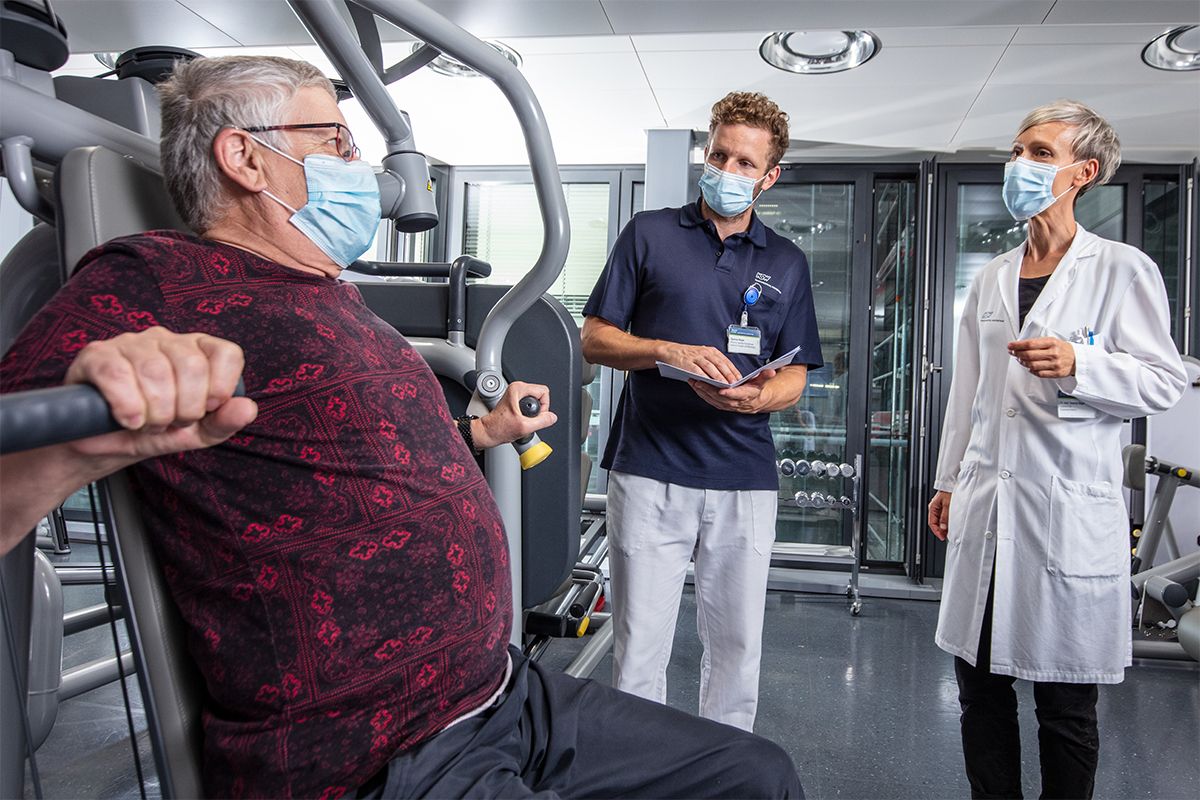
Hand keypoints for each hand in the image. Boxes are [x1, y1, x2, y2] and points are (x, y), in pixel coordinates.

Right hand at [63, 327, 256, 464]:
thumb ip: (225, 421)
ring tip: (147, 424)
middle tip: (169, 423)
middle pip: (191, 365)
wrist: (105, 446)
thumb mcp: (197, 433)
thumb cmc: (155, 431)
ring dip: (155, 412)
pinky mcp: (96, 355)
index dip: (220, 388)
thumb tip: (247, 408)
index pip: (226, 353)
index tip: (205, 411)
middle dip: (184, 408)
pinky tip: (129, 420)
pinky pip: (117, 374)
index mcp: (197, 351)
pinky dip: (127, 406)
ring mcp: (130, 343)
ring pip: (155, 370)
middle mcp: (166, 340)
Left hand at [475, 381, 557, 448]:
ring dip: (533, 412)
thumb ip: (542, 421)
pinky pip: (530, 404)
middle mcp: (516, 389)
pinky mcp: (515, 400)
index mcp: (518, 389)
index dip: (544, 406)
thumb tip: (552, 417)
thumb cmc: (499, 428)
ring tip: (524, 419)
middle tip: (529, 419)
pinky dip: (529, 413)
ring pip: (536, 400)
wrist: (488, 432)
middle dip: (538, 409)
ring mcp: (516, 394)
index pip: (544, 392)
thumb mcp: (524, 427)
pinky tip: (522, 419)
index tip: (536, 416)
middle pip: (540, 395)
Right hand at [658, 342, 740, 384]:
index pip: (726, 361)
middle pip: (720, 364)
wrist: (671, 352)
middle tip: (735, 383)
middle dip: (728, 374)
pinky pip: (697, 370)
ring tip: (724, 384)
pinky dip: (704, 376)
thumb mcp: (704, 357)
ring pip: (710, 367)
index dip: (733, 370)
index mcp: (712, 351)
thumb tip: (726, 377)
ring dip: (718, 376)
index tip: (740, 378)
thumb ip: (714, 365)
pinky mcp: (688, 362)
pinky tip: (709, 382)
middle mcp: (705, 353)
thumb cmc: (688, 356)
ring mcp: (696, 357)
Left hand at [689, 368, 775, 413]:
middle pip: (722, 398)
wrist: (757, 401)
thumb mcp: (763, 380)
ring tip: (694, 382)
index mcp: (747, 395)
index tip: (723, 390)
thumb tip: (772, 371)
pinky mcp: (723, 406)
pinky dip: (702, 395)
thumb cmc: (757, 388)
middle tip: (699, 382)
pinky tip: (696, 387)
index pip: (738, 395)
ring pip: (714, 400)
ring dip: (703, 392)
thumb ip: (765, 375)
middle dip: (710, 391)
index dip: (730, 393)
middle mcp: (737, 403)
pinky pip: (711, 401)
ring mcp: (729, 406)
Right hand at [927, 491, 950, 540]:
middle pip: (935, 522)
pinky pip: (942, 517)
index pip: (932, 523)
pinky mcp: (943, 506)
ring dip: (943, 527)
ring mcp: (938, 507)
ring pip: (939, 520)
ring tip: (948, 532)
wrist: (951, 483)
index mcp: (932, 507)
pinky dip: (945, 522)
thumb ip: (945, 517)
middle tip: (945, 536)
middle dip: (940, 530)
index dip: (937, 531)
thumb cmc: (949, 491)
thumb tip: (943, 527)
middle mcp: (934, 508)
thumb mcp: (947, 505)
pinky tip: (949, 524)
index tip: (942, 537)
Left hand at [1007, 337, 1074, 378]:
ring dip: (1023, 362)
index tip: (1011, 345)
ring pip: (1032, 365)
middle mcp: (1053, 353)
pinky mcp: (1055, 373)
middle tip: (1013, 352)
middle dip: (1017, 354)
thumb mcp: (1052, 341)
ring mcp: (1054, 364)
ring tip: (1020, 359)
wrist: (1077, 359)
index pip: (1030, 344)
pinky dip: (1031, 370)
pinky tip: (1029, 367)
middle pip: (1029, 355)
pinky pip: (1038, 373)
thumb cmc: (1063, 349)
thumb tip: (1021, 345)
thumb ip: (1038, 343)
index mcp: (1052, 343)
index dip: (1018, 345)